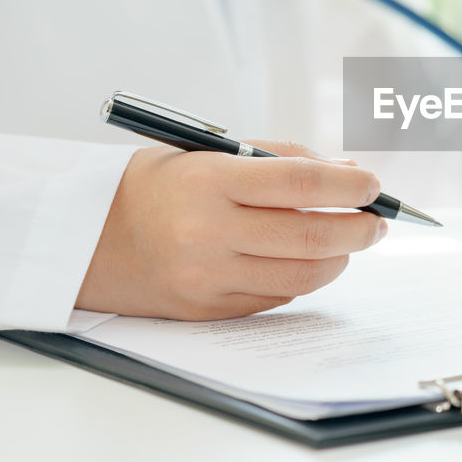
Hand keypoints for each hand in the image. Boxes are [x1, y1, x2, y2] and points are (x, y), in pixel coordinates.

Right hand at [76, 141, 386, 319]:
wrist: (81, 237)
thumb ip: (282, 159)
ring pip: (303, 276)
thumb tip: (349, 174)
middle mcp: (207, 232)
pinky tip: (307, 260)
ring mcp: (206, 277)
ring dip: (341, 258)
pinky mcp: (206, 310)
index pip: (302, 184)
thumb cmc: (155, 185)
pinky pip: (276, 297)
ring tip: (351, 239)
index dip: (350, 187)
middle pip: (312, 237)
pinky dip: (303, 278)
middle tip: (379, 219)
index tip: (375, 185)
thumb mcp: (208, 152)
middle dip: (360, 228)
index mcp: (208, 181)